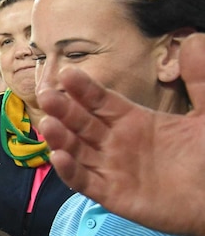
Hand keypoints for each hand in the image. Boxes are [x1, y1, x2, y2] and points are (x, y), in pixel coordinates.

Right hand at [38, 33, 204, 235]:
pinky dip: (70, 172)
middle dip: (63, 109)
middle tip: (46, 95)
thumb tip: (192, 40)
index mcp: (133, 121)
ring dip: (60, 138)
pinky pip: (85, 182)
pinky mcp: (112, 195)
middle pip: (82, 123)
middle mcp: (116, 143)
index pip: (101, 101)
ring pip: (77, 150)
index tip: (67, 72)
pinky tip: (60, 157)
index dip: (84, 88)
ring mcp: (111, 169)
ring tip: (48, 124)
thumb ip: (199, 79)